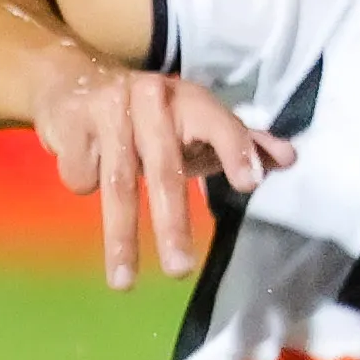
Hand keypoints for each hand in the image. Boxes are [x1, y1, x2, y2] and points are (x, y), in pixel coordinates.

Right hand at [30, 59, 289, 290]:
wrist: (73, 77)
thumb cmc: (150, 114)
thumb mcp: (195, 123)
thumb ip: (242, 143)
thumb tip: (289, 159)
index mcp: (189, 100)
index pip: (219, 123)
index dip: (236, 149)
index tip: (250, 184)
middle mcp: (151, 98)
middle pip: (163, 170)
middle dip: (171, 222)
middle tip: (180, 269)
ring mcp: (107, 110)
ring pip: (117, 182)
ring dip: (120, 237)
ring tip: (125, 282)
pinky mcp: (70, 123)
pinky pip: (82, 176)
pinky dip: (85, 186)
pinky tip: (87, 171)